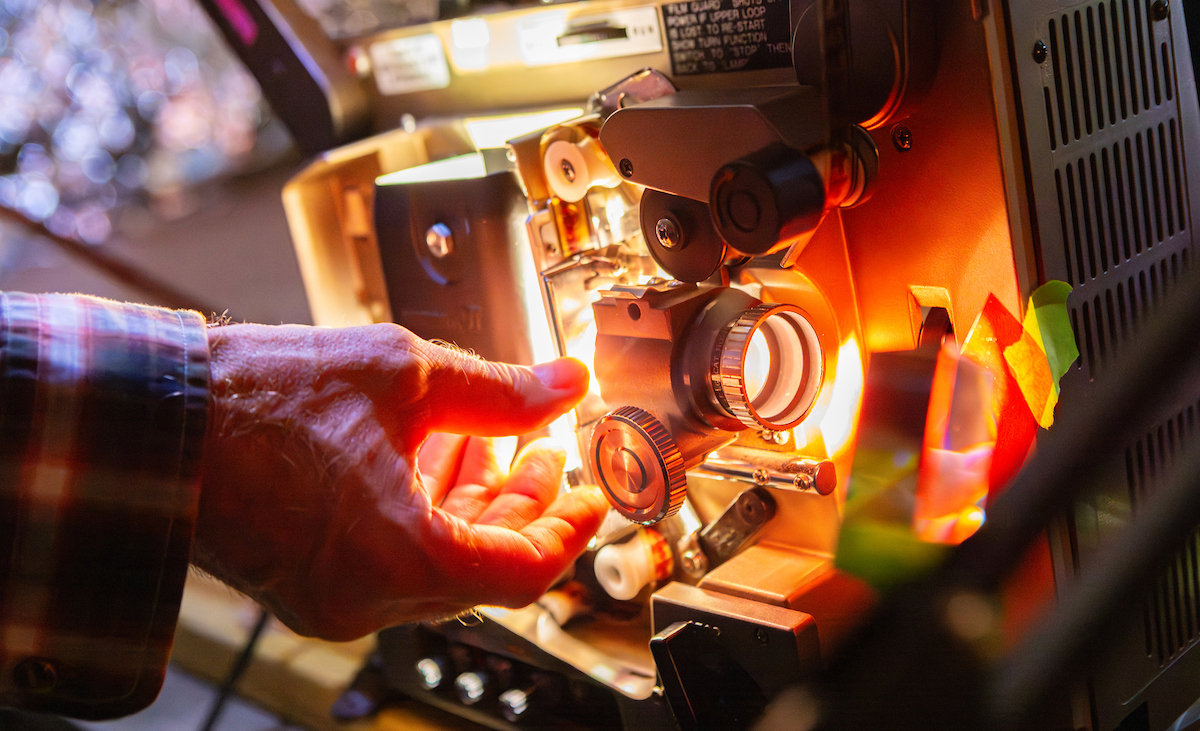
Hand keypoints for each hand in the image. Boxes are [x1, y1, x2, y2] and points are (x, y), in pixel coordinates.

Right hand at [192, 322, 607, 640]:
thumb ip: (499, 391)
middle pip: (484, 567)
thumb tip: (563, 386)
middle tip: (543, 452)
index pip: (524, 569)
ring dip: (473, 504)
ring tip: (490, 440)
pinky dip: (424, 515)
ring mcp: (335, 598)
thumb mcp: (402, 375)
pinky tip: (433, 455)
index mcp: (400, 557)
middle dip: (521, 506)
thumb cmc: (255, 400)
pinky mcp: (309, 585)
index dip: (567, 529)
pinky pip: (394, 562)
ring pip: (440, 565)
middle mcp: (369, 596)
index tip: (588, 496)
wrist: (153, 418)